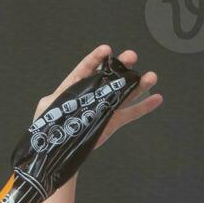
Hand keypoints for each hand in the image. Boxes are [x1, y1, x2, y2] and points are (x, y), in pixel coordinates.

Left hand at [34, 44, 163, 148]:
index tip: (106, 49)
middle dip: (121, 66)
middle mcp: (93, 95)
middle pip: (110, 77)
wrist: (56, 152)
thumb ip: (54, 98)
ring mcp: (104, 108)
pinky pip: (130, 114)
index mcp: (75, 88)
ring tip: (151, 76)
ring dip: (139, 85)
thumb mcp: (47, 109)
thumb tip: (61, 93)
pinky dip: (144, 107)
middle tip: (132, 57)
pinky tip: (157, 98)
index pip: (86, 69)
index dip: (96, 58)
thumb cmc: (48, 129)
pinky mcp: (112, 123)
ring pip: (124, 94)